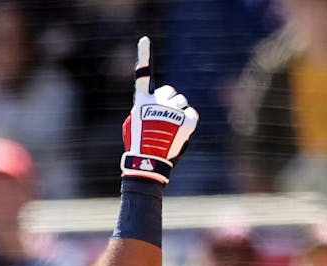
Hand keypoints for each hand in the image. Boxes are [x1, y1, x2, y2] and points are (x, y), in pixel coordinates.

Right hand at [121, 36, 198, 185]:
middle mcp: (157, 102)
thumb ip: (146, 112)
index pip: (143, 77)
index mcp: (142, 103)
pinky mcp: (187, 119)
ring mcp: (173, 110)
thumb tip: (159, 109)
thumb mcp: (134, 127)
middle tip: (166, 120)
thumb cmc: (140, 148)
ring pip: (182, 102)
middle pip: (171, 92)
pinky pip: (192, 114)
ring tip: (171, 131)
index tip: (144, 40)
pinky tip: (180, 134)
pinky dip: (188, 123)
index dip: (144, 57)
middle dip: (171, 101)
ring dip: (179, 113)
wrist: (148, 163)